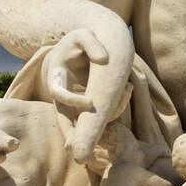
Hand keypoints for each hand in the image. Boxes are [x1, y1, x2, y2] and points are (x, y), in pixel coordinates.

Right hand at [43, 28, 128, 164]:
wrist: (83, 46)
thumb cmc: (82, 40)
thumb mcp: (84, 34)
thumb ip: (91, 42)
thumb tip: (103, 60)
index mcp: (57, 75)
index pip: (58, 93)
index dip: (72, 100)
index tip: (92, 102)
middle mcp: (63, 91)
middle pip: (62, 117)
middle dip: (69, 133)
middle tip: (78, 152)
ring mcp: (74, 100)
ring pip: (84, 118)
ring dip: (106, 113)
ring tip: (127, 89)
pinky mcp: (88, 103)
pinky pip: (98, 113)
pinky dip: (115, 107)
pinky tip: (128, 89)